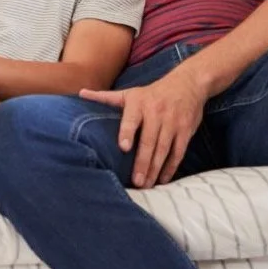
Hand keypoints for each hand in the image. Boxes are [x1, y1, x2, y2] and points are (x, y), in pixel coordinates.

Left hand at [82, 64, 207, 188]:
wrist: (187, 84)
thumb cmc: (151, 93)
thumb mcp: (129, 92)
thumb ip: (106, 97)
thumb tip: (80, 93)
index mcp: (138, 103)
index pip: (132, 119)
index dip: (127, 132)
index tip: (123, 147)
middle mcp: (156, 112)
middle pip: (149, 140)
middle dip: (142, 162)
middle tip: (135, 181)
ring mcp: (172, 122)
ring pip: (163, 149)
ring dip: (155, 168)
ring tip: (146, 184)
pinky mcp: (185, 131)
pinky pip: (178, 152)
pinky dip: (171, 167)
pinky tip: (162, 179)